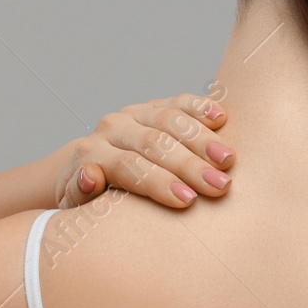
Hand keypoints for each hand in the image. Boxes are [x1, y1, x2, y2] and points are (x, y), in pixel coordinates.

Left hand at [56, 95, 234, 208]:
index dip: (158, 182)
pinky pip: (180, 100)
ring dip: (203, 140)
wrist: (90, 168)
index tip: (188, 200)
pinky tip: (221, 117)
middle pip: (153, 142)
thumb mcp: (77, 206)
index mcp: (92, 153)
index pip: (127, 165)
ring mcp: (136, 114)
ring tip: (229, 160)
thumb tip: (90, 176)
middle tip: (220, 186)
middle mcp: (113, 127)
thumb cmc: (92, 200)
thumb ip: (78, 193)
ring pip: (170, 119)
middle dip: (189, 165)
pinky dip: (201, 106)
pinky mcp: (155, 105)